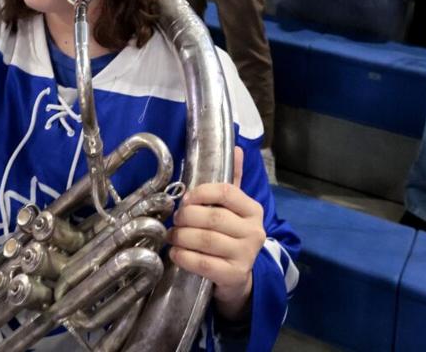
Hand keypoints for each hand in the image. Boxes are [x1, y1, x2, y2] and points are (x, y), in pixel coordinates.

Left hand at [168, 147, 264, 319]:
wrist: (238, 277)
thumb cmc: (230, 236)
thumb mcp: (233, 208)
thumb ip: (232, 180)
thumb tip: (236, 147)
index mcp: (253, 210)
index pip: (227, 192)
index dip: (202, 192)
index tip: (185, 199)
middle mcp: (254, 231)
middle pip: (213, 217)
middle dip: (186, 217)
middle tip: (174, 220)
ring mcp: (246, 255)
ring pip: (206, 240)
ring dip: (181, 237)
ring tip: (171, 236)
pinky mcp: (234, 275)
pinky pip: (204, 263)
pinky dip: (184, 257)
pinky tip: (175, 253)